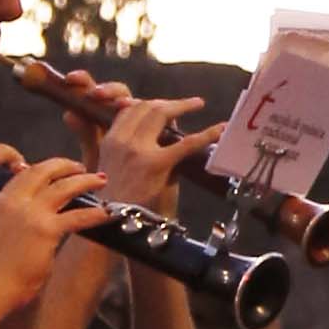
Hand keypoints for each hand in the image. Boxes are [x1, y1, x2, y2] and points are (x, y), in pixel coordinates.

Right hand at [0, 152, 105, 312]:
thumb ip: (8, 217)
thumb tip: (28, 218)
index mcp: (1, 201)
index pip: (27, 173)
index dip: (48, 168)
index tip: (62, 170)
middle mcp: (15, 202)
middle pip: (45, 171)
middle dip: (68, 166)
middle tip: (83, 169)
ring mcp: (31, 214)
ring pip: (65, 187)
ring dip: (86, 182)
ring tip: (100, 181)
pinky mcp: (46, 230)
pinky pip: (78, 216)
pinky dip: (96, 213)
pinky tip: (107, 214)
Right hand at [76, 88, 219, 213]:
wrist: (118, 226)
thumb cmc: (122, 202)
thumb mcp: (115, 168)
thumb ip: (133, 148)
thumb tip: (163, 132)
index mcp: (109, 141)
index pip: (129, 109)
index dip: (149, 102)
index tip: (165, 105)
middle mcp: (121, 141)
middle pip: (146, 107)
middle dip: (168, 102)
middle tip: (188, 104)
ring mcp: (137, 150)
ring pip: (161, 114)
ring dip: (182, 106)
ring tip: (198, 104)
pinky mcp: (156, 164)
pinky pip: (186, 143)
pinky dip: (206, 134)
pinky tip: (219, 130)